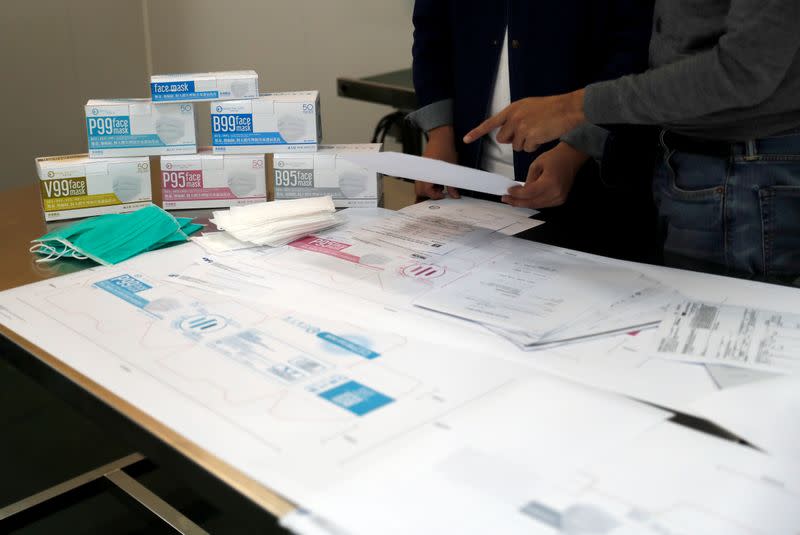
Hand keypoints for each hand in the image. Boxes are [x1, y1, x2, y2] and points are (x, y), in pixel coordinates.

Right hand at [415, 125, 460, 199]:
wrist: (441, 138)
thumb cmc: (445, 150)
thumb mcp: (452, 170)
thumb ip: (452, 185)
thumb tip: (455, 195)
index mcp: (427, 174)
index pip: (427, 191)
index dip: (435, 195)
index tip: (443, 195)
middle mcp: (421, 173)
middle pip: (419, 191)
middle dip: (429, 195)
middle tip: (440, 193)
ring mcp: (420, 171)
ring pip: (419, 187)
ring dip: (428, 189)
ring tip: (440, 185)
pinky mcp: (422, 169)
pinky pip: (421, 180)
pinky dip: (428, 183)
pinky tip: (437, 180)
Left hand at [464, 90, 585, 152]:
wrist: (567, 108)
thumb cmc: (552, 108)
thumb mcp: (528, 107)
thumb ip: (515, 118)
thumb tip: (505, 134)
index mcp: (512, 109)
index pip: (490, 123)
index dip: (477, 132)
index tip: (466, 139)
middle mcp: (514, 117)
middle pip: (503, 139)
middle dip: (513, 140)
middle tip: (528, 133)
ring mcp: (521, 126)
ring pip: (516, 146)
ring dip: (526, 144)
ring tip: (539, 131)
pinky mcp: (530, 135)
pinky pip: (527, 149)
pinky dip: (535, 146)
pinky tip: (543, 136)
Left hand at [502, 142, 588, 207]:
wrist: (571, 157)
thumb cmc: (555, 157)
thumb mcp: (536, 164)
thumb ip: (528, 179)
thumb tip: (521, 191)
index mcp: (550, 182)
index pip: (529, 193)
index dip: (517, 194)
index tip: (508, 191)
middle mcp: (556, 193)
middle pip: (532, 202)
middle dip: (517, 202)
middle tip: (506, 199)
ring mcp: (559, 198)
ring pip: (536, 205)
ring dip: (524, 203)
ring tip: (513, 199)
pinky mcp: (560, 200)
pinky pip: (543, 204)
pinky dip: (533, 202)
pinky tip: (525, 199)